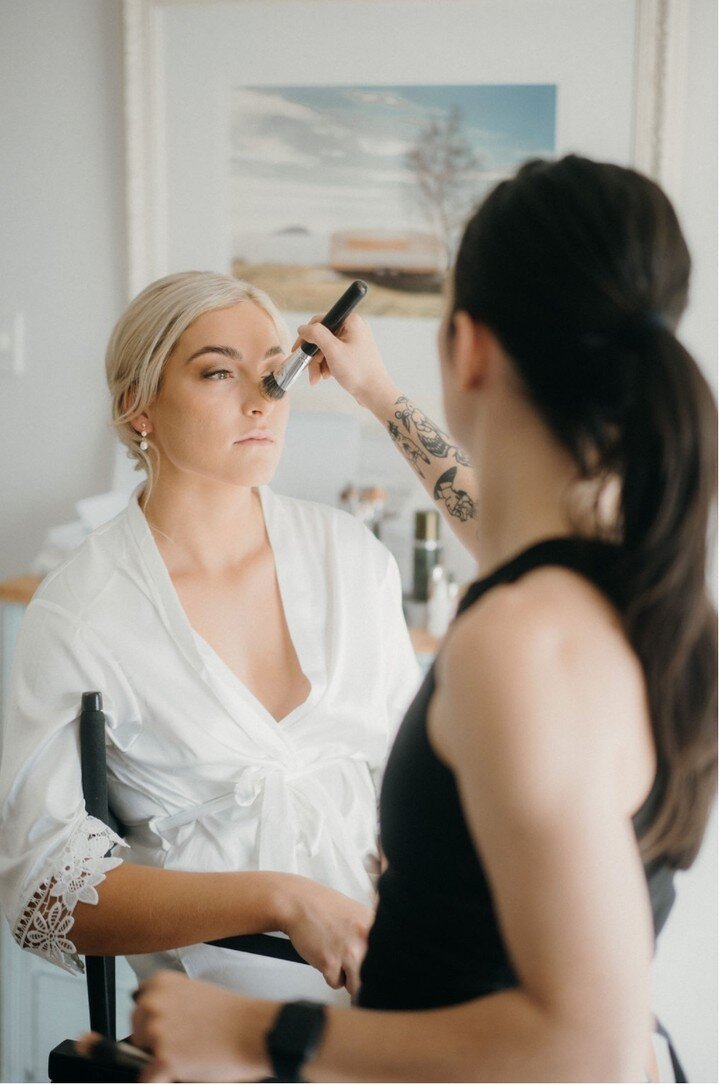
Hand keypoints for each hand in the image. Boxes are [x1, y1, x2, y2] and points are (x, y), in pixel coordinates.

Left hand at [127, 971, 275, 1081]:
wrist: (253, 1030)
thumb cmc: (232, 1014)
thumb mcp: (196, 993)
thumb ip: (170, 1002)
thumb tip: (152, 1020)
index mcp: (162, 983)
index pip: (138, 1003)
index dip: (153, 1018)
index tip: (165, 1024)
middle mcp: (154, 1003)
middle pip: (136, 1030)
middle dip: (153, 1040)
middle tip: (183, 1041)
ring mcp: (156, 1031)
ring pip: (141, 1055)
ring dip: (159, 1059)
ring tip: (188, 1053)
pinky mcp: (162, 1059)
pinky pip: (147, 1079)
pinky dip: (162, 1080)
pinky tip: (185, 1069)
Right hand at [279, 875, 372, 996]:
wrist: (299, 903)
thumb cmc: (325, 909)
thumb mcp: (357, 916)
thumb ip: (371, 937)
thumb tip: (381, 963)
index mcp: (375, 926)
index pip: (389, 961)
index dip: (381, 972)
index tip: (375, 975)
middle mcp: (365, 940)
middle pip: (373, 978)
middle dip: (363, 978)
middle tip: (353, 968)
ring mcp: (348, 952)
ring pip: (357, 986)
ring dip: (348, 979)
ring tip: (339, 960)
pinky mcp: (330, 963)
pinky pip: (335, 983)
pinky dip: (330, 975)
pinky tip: (325, 956)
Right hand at [295, 313, 398, 412]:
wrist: (375, 392)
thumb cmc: (358, 372)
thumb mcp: (333, 350)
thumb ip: (316, 335)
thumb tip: (303, 328)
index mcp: (351, 321)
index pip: (320, 322)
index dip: (306, 336)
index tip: (296, 350)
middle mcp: (353, 328)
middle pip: (322, 338)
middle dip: (313, 356)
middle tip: (308, 371)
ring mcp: (354, 341)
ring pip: (326, 349)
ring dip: (318, 364)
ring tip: (317, 378)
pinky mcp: (353, 354)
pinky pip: (334, 356)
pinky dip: (327, 366)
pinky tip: (326, 376)